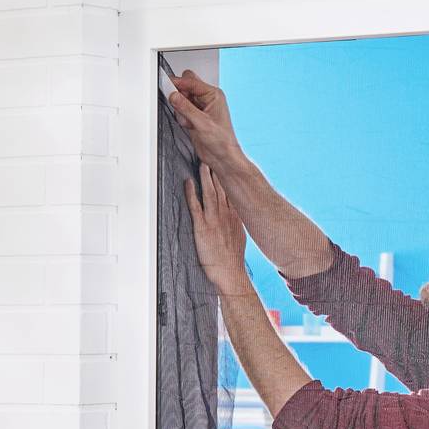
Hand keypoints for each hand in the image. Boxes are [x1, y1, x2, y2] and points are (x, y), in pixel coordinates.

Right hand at [166, 69, 243, 169]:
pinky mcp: (194, 117)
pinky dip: (182, 118)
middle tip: (180, 108)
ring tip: (190, 122)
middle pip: (185, 88)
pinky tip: (189, 126)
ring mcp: (200, 108)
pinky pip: (181, 111)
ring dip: (181, 111)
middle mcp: (207, 99)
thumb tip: (173, 95)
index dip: (178, 83)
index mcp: (213, 95)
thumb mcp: (202, 123)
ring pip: (181, 100)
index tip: (167, 85)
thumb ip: (185, 108)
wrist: (222, 157)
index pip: (191, 82)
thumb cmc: (222, 141)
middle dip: (179, 97)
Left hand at [184, 162, 249, 287]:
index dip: (227, 176)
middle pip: (221, 188)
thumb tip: (232, 213)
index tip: (224, 163)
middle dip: (217, 171)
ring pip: (210, 193)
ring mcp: (214, 220)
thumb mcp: (239, 236)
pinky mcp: (203, 228)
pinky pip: (196, 207)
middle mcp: (226, 215)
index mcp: (235, 216)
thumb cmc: (232, 259)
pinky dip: (192, 194)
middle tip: (212, 154)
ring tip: (202, 162)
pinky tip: (189, 182)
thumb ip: (234, 221)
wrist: (230, 274)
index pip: (231, 191)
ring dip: (206, 177)